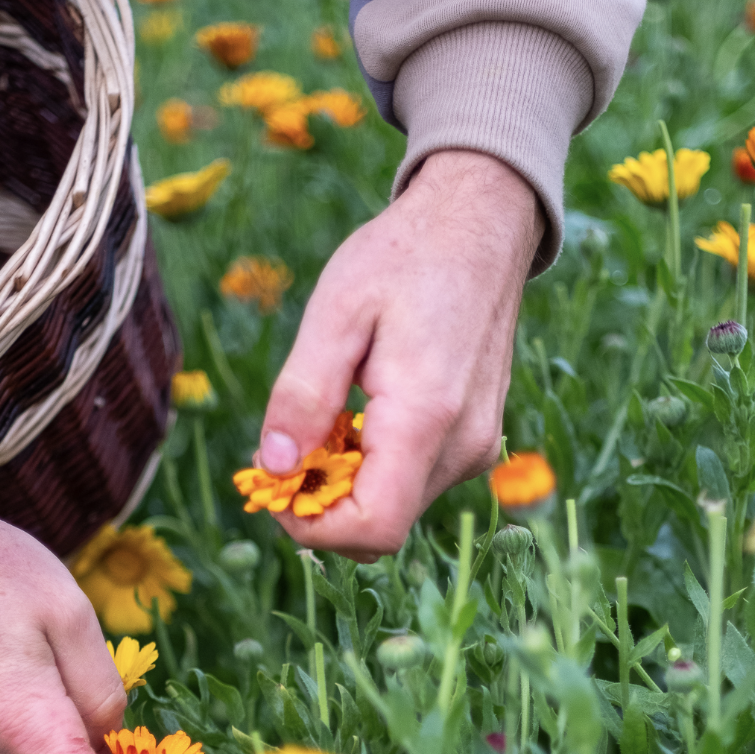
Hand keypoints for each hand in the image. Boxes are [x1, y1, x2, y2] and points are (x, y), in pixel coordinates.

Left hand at [257, 149, 542, 561]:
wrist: (480, 225)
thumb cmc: (404, 257)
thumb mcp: (335, 311)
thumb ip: (302, 394)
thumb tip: (274, 467)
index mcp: (424, 416)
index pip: (372, 526)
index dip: (312, 529)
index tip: (274, 488)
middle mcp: (461, 447)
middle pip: (381, 528)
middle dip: (322, 508)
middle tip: (284, 453)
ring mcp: (475, 449)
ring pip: (396, 509)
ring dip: (347, 488)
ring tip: (325, 422)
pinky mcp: (476, 442)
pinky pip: (415, 484)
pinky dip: (375, 471)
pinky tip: (359, 417)